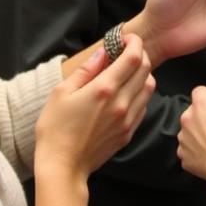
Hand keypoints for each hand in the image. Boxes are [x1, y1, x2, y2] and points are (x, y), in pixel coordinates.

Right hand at [35, 34, 153, 179]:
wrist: (63, 167)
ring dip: (143, 74)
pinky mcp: (129, 133)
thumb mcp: (61, 92)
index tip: (127, 39)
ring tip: (127, 72)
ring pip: (149, 87)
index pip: (133, 58)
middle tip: (127, 52)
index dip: (135, 43)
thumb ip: (86, 70)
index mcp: (104, 89)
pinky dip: (140, 93)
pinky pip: (143, 106)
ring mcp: (127, 119)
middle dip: (140, 54)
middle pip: (146, 70)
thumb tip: (102, 53)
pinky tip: (125, 93)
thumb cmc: (55, 128)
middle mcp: (121, 102)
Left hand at [177, 86, 205, 182]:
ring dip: (197, 134)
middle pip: (193, 112)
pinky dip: (195, 152)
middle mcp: (187, 118)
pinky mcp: (183, 154)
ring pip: (189, 131)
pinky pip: (187, 150)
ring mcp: (183, 137)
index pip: (200, 91)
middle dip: (203, 117)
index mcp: (201, 104)